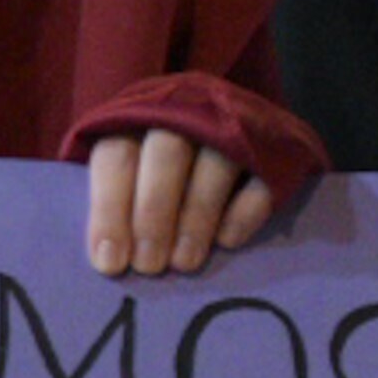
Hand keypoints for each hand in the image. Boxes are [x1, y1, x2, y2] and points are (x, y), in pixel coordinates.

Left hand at [84, 129, 276, 275]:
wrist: (229, 119)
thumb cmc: (157, 160)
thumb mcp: (130, 162)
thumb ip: (117, 196)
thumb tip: (107, 255)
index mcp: (138, 114)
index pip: (117, 156)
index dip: (110, 211)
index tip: (110, 260)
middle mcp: (185, 113)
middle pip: (166, 155)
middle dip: (154, 214)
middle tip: (149, 265)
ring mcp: (231, 127)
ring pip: (215, 166)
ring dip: (197, 217)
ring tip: (184, 262)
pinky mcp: (270, 148)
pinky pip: (260, 180)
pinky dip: (243, 212)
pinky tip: (226, 242)